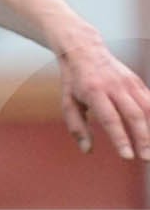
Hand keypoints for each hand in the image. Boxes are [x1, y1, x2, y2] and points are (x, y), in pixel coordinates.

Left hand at [57, 38, 149, 159]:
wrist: (85, 51)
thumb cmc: (74, 83)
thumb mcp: (68, 103)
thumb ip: (77, 127)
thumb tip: (87, 151)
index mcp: (95, 92)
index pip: (111, 120)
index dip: (121, 139)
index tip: (128, 157)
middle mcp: (115, 87)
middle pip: (134, 115)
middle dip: (143, 138)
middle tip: (145, 158)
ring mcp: (129, 83)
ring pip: (147, 108)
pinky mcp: (138, 82)